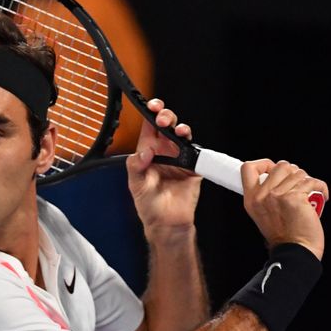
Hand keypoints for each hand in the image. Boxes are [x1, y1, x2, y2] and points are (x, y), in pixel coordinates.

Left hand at [126, 99, 202, 231]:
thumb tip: (143, 152)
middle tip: (162, 118)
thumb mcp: (135, 184)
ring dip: (180, 127)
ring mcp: (179, 158)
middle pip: (166, 125)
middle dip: (165, 116)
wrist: (167, 223)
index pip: (148, 127)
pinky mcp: (193, 166)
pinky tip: (186, 143)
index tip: (150, 106)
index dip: (150, 113)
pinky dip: (191, 144)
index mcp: (147, 152)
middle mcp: (164, 152)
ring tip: (176, 130)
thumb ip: (136, 166)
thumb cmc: (149, 205)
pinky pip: (195, 151)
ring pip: (182, 134)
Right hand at [241, 159, 328, 259]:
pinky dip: (320, 187)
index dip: (263, 164)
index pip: (248, 168)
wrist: (296, 251)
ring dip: (307, 180)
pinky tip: (322, 195)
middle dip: (293, 172)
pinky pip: (312, 181)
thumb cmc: (284, 235)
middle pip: (279, 165)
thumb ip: (265, 195)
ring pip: (298, 172)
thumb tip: (279, 175)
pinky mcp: (295, 198)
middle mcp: (262, 195)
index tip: (273, 170)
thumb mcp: (263, 213)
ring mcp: (277, 196)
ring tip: (308, 193)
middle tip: (297, 185)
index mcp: (251, 199)